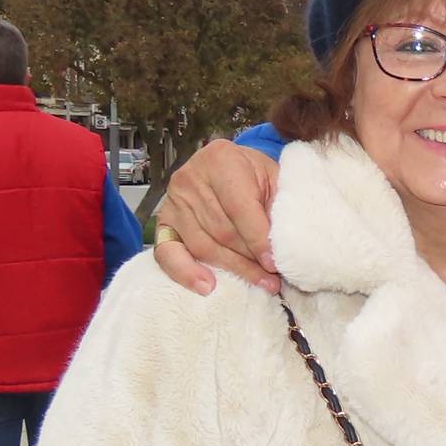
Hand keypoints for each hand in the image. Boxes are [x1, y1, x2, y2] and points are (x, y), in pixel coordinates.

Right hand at [155, 140, 281, 295]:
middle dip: (250, 258)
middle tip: (273, 278)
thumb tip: (282, 249)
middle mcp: (190, 177)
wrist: (230, 167)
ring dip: (233, 269)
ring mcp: (173, 200)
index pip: (239, 208)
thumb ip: (279, 207)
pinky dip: (185, 273)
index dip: (258, 239)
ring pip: (203, 246)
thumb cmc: (255, 176)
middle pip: (222, 231)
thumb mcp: (275, 179)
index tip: (274, 263)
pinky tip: (206, 286)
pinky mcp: (163, 222)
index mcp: (220, 159)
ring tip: (259, 282)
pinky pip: (167, 253)